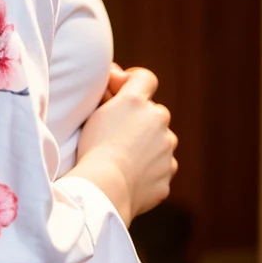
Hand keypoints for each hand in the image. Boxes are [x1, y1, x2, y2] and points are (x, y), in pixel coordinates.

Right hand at [64, 66, 177, 226]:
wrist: (106, 187)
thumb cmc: (93, 148)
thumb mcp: (95, 112)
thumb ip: (111, 92)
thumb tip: (117, 75)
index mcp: (137, 101)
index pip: (144, 78)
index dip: (132, 80)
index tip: (120, 89)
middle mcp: (158, 119)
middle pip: (153, 112)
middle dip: (140, 120)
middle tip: (116, 133)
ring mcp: (167, 148)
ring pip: (160, 140)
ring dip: (147, 145)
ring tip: (121, 159)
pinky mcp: (167, 173)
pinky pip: (160, 167)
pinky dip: (149, 169)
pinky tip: (129, 176)